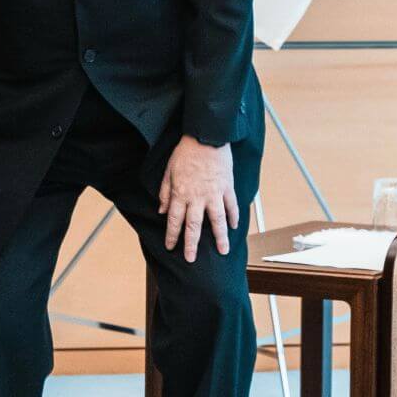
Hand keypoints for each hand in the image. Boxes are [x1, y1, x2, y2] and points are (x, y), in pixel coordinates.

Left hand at [158, 135, 239, 262]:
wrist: (205, 137)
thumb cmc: (185, 152)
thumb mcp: (168, 171)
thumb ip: (165, 192)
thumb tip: (161, 210)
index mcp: (181, 193)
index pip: (174, 220)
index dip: (172, 235)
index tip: (171, 247)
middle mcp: (197, 197)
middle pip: (194, 226)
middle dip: (191, 244)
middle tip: (191, 259)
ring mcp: (214, 193)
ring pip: (217, 220)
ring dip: (219, 237)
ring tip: (223, 251)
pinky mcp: (227, 187)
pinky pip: (231, 206)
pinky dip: (234, 217)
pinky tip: (235, 227)